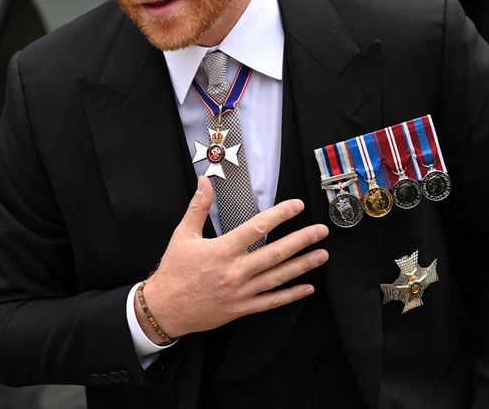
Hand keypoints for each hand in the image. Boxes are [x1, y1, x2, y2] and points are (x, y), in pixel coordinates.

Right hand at [135, 176, 328, 339]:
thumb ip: (197, 207)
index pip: (257, 228)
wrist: (166, 308)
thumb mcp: (183, 235)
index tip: (297, 206)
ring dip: (303, 265)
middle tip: (321, 231)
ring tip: (322, 255)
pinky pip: (271, 302)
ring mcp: (241, 292)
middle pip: (275, 253)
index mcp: (222, 250)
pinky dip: (291, 295)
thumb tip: (204, 181)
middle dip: (302, 240)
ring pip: (278, 277)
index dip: (280, 215)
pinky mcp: (242, 308)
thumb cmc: (174, 270)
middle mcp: (235, 271)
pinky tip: (307, 287)